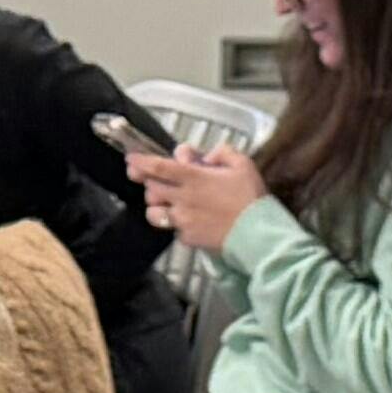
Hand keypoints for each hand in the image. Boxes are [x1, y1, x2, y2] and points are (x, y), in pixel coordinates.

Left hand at [126, 143, 268, 253]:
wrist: (260, 236)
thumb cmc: (252, 199)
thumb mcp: (243, 164)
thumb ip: (222, 152)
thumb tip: (207, 156)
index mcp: (192, 177)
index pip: (157, 166)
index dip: (140, 161)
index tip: (131, 159)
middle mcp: (182, 198)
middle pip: (151, 188)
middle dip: (146, 182)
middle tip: (150, 180)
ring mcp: (184, 221)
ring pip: (153, 213)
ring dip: (156, 207)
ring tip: (165, 206)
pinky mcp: (190, 239)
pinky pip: (175, 231)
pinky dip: (178, 226)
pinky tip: (189, 224)